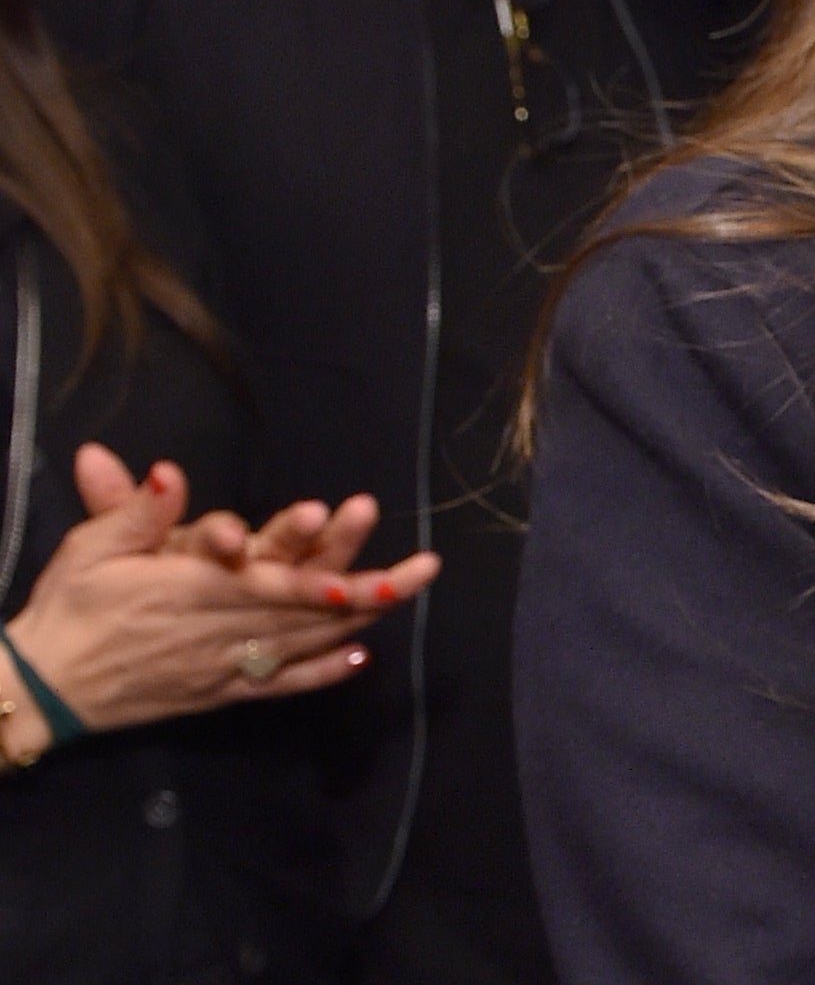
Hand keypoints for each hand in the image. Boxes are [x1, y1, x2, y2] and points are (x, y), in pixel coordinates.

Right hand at [1, 446, 438, 759]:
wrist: (40, 688)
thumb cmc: (68, 608)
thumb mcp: (90, 550)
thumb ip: (132, 512)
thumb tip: (164, 473)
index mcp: (190, 588)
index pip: (264, 581)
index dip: (311, 577)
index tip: (352, 570)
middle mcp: (218, 629)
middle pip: (304, 610)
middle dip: (366, 588)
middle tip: (423, 568)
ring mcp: (222, 665)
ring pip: (303, 643)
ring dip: (359, 620)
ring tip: (408, 594)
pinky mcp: (218, 692)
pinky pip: (278, 685)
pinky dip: (319, 674)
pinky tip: (359, 659)